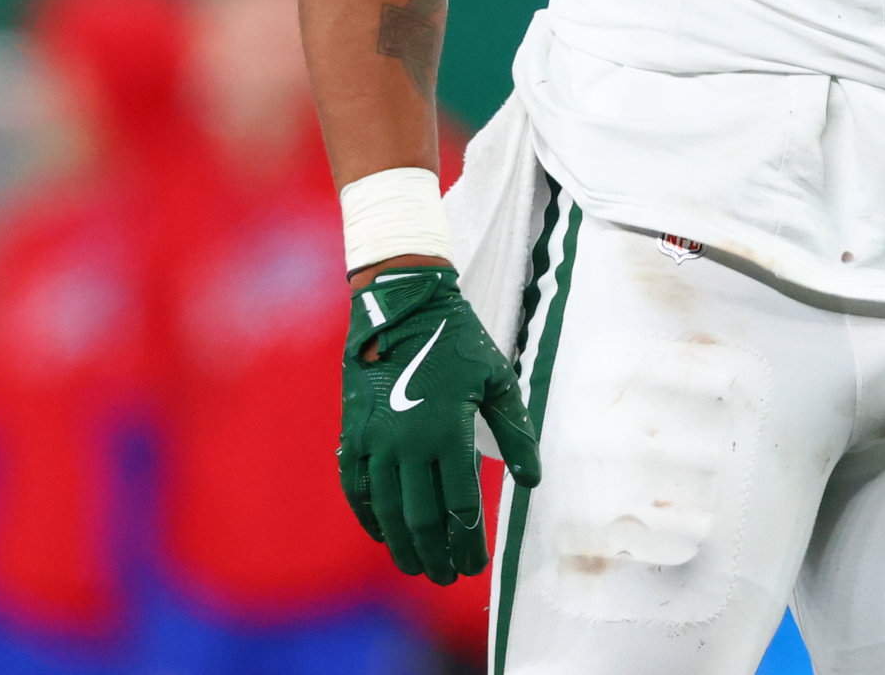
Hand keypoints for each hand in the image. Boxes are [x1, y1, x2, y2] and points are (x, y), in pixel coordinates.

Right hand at [340, 264, 542, 583]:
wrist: (402, 308)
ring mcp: (375, 441)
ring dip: (402, 545)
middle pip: (422, 518)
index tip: (476, 564)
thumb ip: (517, 433)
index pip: (461, 506)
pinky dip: (369, 517)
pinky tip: (382, 535)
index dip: (469, 542)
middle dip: (436, 555)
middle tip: (447, 577)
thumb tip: (532, 482)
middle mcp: (409, 443)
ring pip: (387, 510)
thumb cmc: (458, 343)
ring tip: (416, 567)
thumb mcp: (497, 381)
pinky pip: (356, 488)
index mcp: (449, 431)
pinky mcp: (352, 434)